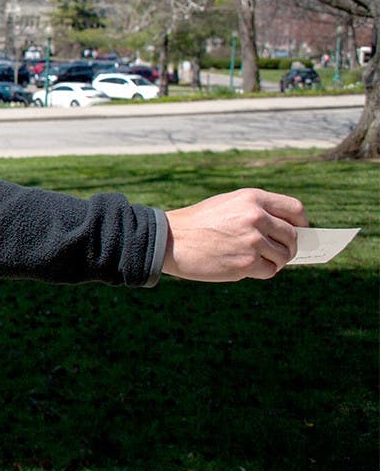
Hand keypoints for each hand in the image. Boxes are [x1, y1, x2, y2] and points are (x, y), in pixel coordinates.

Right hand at [163, 188, 307, 280]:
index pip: (295, 210)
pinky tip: (246, 268)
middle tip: (279, 254)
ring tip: (258, 261)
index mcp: (252, 198)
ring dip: (275, 262)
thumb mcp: (227, 205)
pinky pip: (269, 271)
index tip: (299, 232)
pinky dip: (262, 272)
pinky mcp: (246, 262)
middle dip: (289, 247)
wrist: (170, 240)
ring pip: (283, 256)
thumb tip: (286, 234)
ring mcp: (252, 240)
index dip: (301, 224)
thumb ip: (256, 213)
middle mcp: (256, 217)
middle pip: (292, 236)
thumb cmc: (197, 223)